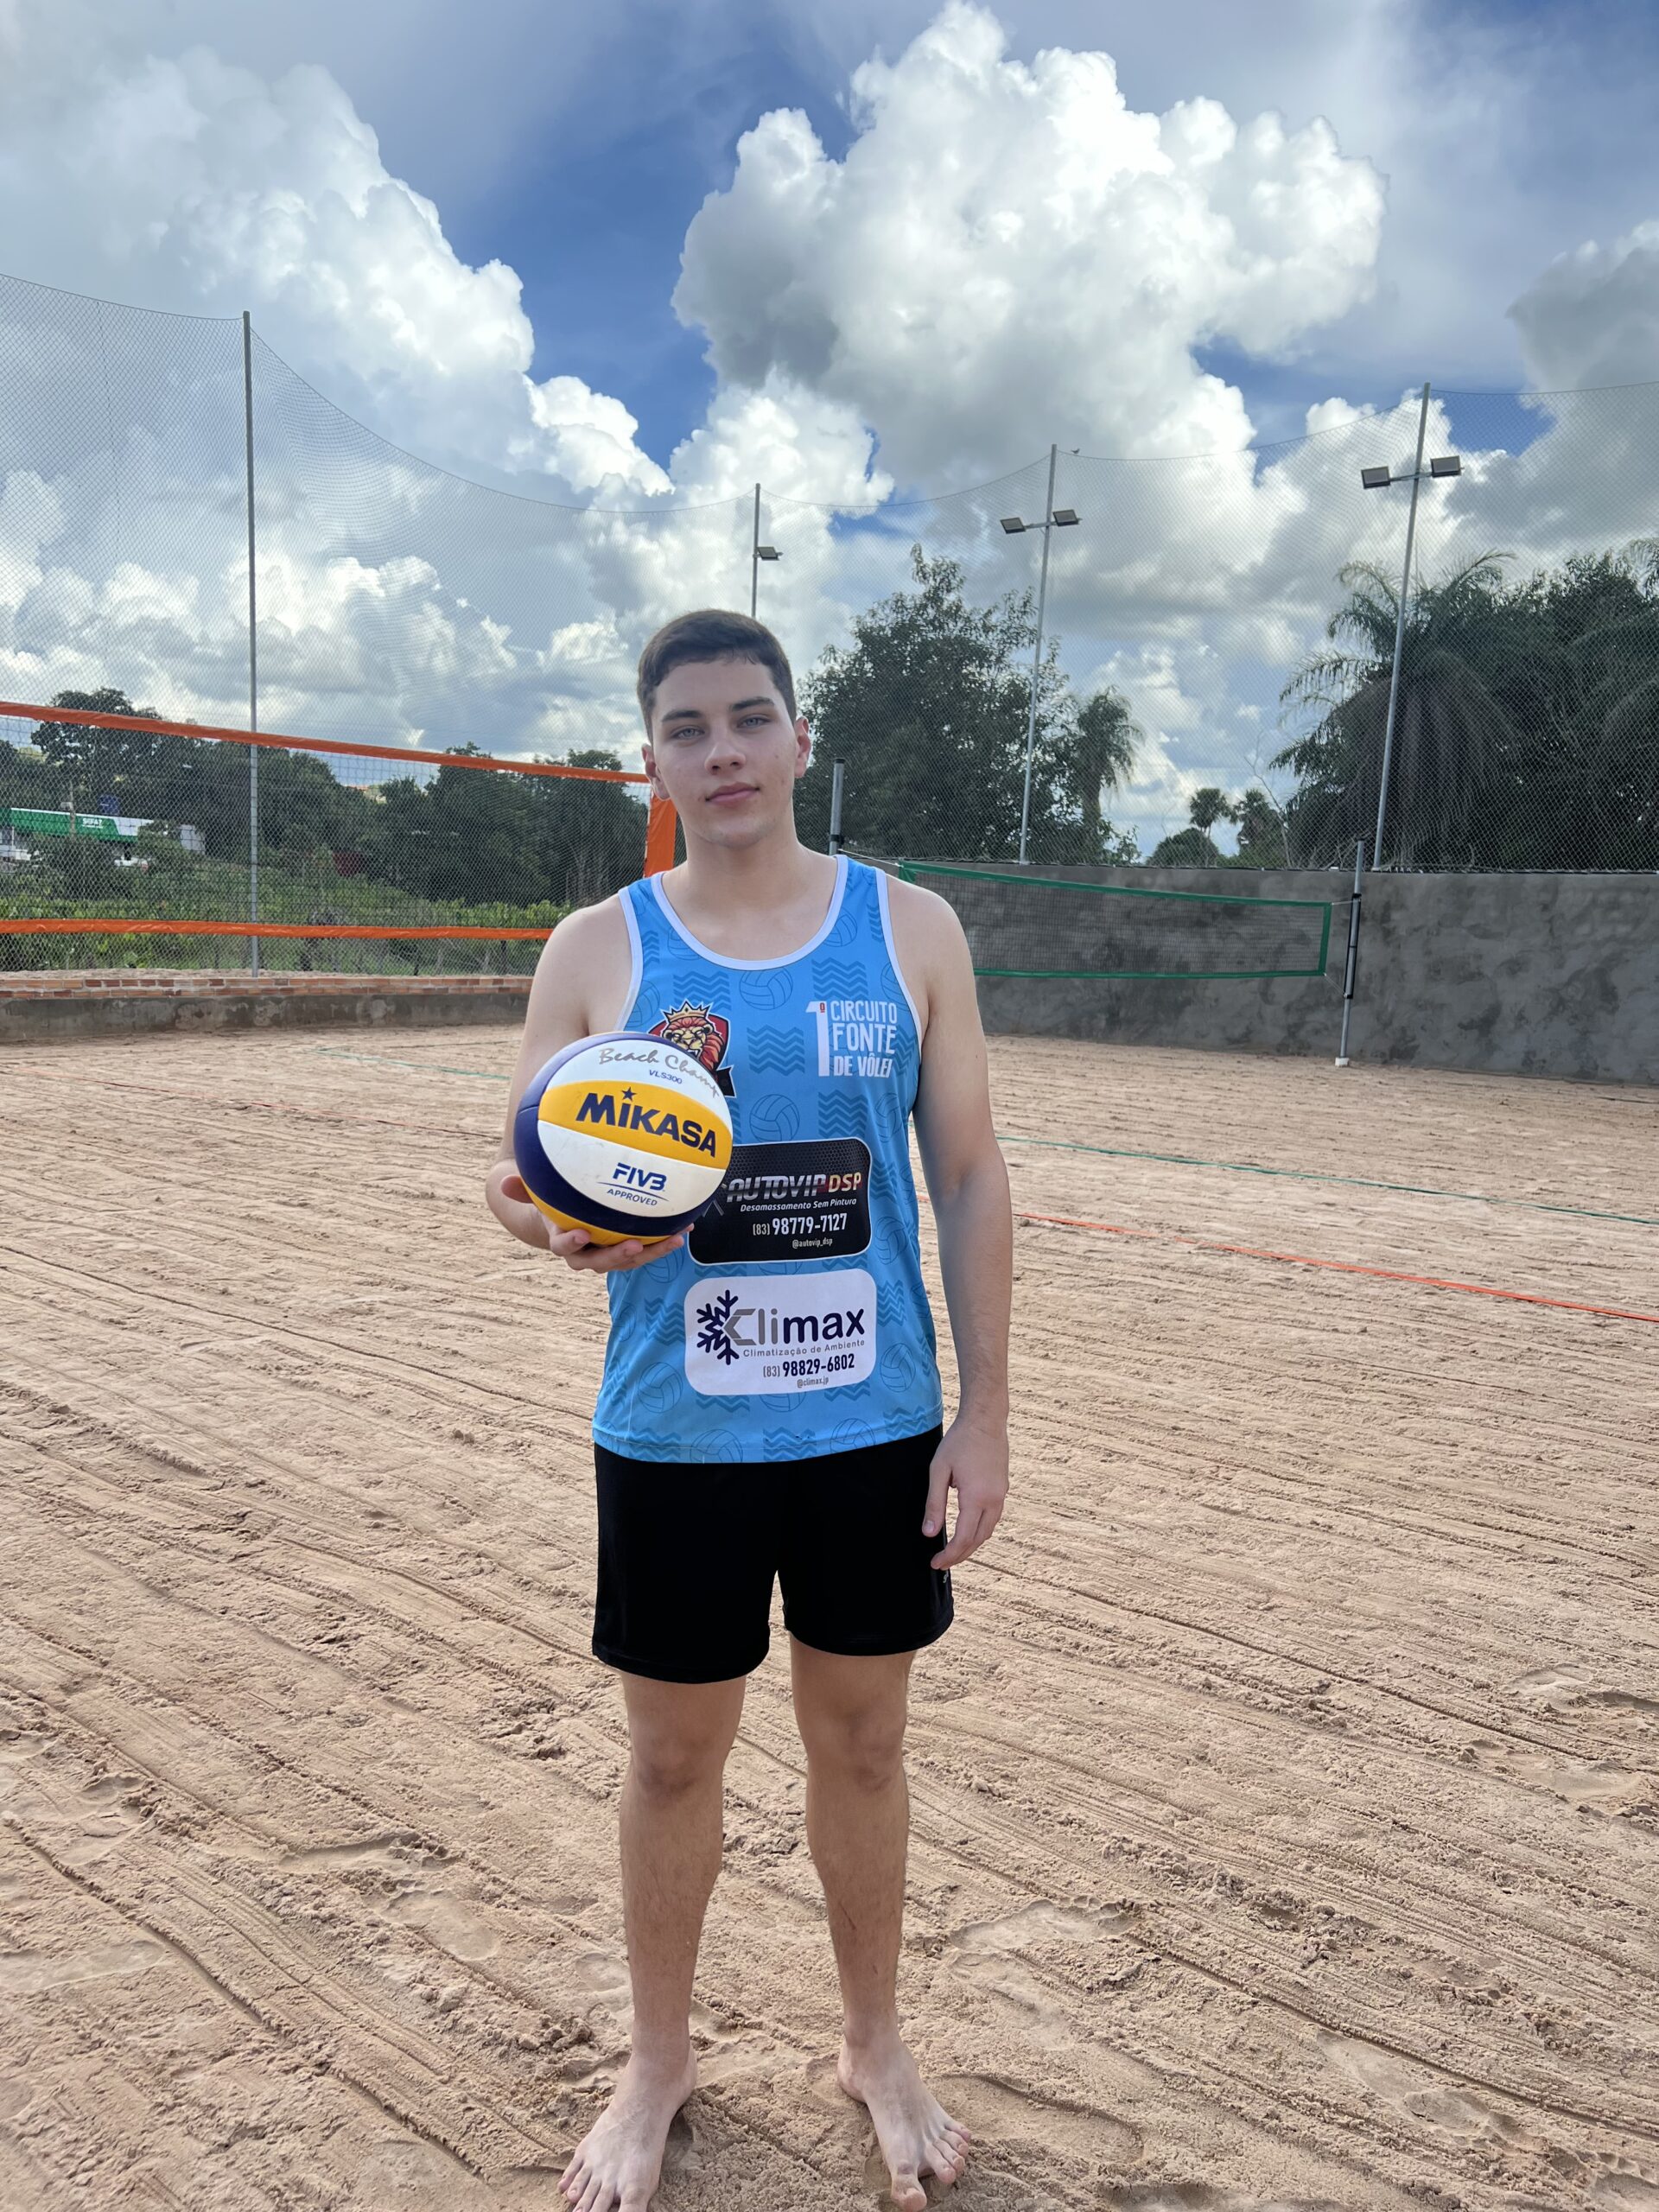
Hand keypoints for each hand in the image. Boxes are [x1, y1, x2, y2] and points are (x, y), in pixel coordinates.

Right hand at [484, 1163, 684, 1271]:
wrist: (562, 1221)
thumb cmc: (548, 1204)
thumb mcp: (533, 1193)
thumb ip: (521, 1188)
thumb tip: (502, 1180)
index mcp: (563, 1241)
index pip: (564, 1247)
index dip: (571, 1244)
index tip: (581, 1234)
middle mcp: (587, 1253)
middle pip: (604, 1261)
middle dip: (621, 1255)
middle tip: (636, 1244)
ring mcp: (610, 1253)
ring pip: (632, 1258)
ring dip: (654, 1251)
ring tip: (675, 1239)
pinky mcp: (630, 1248)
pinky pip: (649, 1246)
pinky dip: (666, 1238)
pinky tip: (688, 1224)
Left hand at [922, 1413, 1007, 1569]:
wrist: (985, 1421)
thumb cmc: (959, 1442)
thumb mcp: (939, 1471)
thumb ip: (934, 1504)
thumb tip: (929, 1533)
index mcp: (976, 1498)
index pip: (963, 1538)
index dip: (949, 1555)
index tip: (936, 1562)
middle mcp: (993, 1500)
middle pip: (978, 1540)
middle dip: (960, 1556)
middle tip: (942, 1563)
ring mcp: (1001, 1495)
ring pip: (988, 1531)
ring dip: (971, 1545)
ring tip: (954, 1551)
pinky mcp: (1003, 1489)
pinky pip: (993, 1518)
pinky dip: (980, 1530)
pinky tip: (968, 1530)